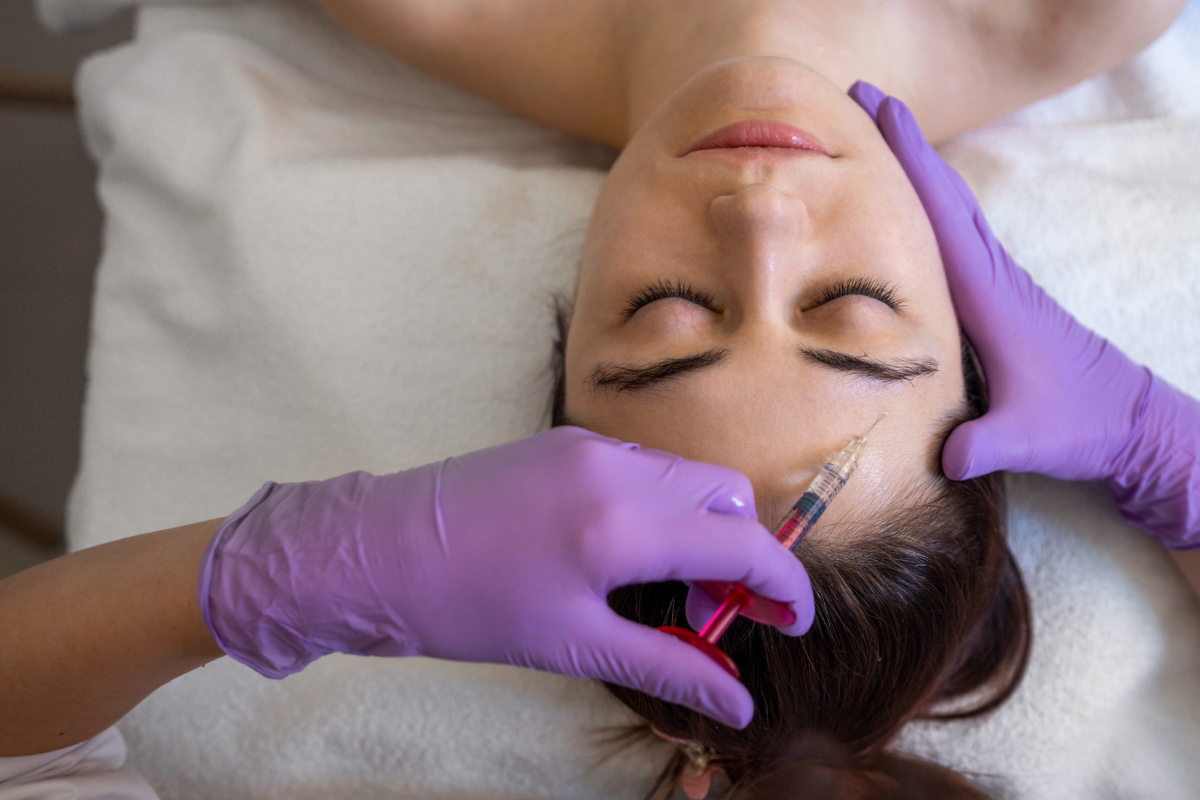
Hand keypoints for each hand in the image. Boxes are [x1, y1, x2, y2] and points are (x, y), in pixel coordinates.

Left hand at [198, 426, 814, 727]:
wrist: (373, 552)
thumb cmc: (465, 608)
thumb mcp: (573, 645)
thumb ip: (667, 666)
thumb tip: (736, 704)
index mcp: (622, 524)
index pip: (742, 544)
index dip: (782, 586)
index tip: (793, 622)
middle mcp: (617, 468)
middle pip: (727, 496)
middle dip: (745, 552)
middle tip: (724, 614)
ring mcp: (590, 447)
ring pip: (688, 478)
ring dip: (705, 529)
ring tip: (674, 593)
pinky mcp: (566, 442)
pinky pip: (646, 468)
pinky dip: (665, 508)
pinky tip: (633, 557)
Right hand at [849, 82, 1199, 546]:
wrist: (1130, 423)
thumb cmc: (1081, 424)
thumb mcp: (1029, 439)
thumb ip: (985, 443)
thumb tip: (944, 456)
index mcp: (992, 295)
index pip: (943, 214)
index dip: (910, 159)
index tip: (877, 108)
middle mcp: (993, 277)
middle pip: (943, 194)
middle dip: (902, 143)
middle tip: (858, 97)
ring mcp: (997, 285)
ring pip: (949, 211)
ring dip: (913, 169)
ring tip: (869, 138)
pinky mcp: (996, 301)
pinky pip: (953, 238)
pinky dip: (927, 208)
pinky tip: (902, 211)